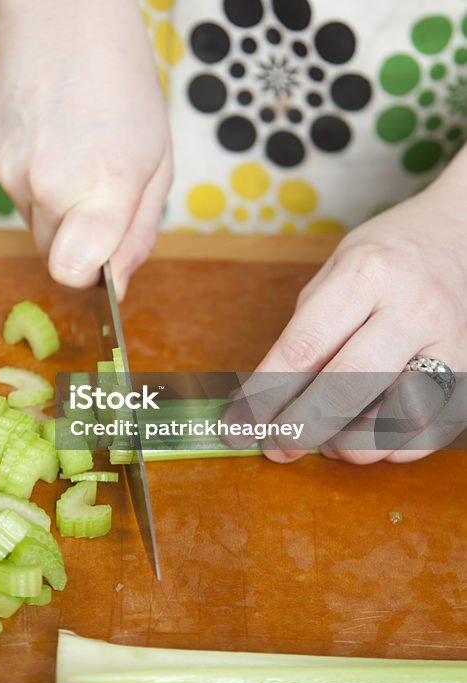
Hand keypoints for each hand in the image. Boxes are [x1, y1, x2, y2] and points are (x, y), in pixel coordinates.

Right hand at [0, 0, 171, 299]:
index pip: (72, 274)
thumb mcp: (157, 163)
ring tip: (75, 146)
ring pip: (33, 222)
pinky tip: (48, 133)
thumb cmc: (124, 88)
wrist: (65, 17)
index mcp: (104, 187)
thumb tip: (117, 287)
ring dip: (55, 203)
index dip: (90, 276)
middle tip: (101, 180)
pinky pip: (11, 191)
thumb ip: (138, 233)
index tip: (104, 257)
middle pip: (54, 254)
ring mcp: (8, 171)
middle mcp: (48, 185)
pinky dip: (29, 176)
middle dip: (80, 235)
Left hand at [225, 176, 466, 463]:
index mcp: (366, 274)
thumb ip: (307, 329)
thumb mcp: (336, 269)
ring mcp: (449, 342)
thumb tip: (267, 398)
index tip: (238, 425)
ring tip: (327, 442)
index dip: (265, 395)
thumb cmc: (388, 256)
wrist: (461, 234)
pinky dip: (392, 448)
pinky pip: (430, 430)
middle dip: (300, 427)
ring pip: (394, 419)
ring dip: (349, 445)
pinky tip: (368, 438)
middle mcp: (411, 307)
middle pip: (346, 385)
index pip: (303, 347)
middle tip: (277, 446)